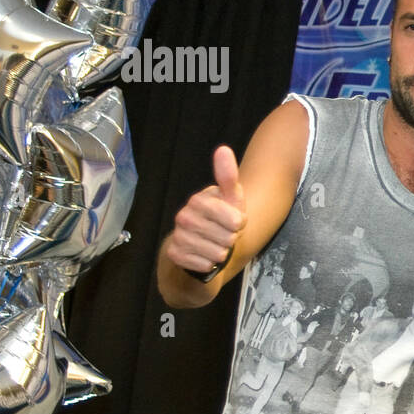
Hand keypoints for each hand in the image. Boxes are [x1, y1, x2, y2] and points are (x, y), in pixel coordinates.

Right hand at [163, 146, 246, 276]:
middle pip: (227, 238)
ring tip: (214, 245)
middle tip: (223, 235)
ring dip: (221, 253)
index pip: (236, 220)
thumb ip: (228, 177)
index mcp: (198, 200)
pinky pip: (204, 265)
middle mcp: (184, 216)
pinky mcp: (174, 254)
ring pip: (217, 253)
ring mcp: (178, 235)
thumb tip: (223, 149)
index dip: (239, 224)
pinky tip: (204, 256)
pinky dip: (208, 264)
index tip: (234, 221)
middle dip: (230, 240)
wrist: (200, 245)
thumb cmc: (220, 219)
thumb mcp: (230, 198)